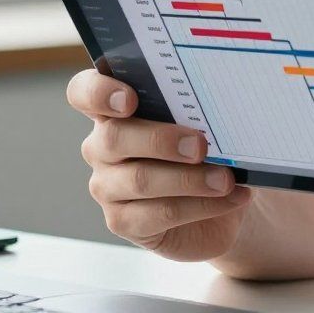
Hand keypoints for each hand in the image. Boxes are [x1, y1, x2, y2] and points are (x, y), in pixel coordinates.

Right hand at [67, 68, 252, 260]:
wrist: (226, 195)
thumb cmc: (212, 143)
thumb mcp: (208, 119)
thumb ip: (200, 104)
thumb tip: (222, 93)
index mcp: (117, 107)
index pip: (84, 92)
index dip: (98, 92)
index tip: (128, 99)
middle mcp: (103, 145)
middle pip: (114, 137)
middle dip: (161, 140)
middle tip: (201, 146)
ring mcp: (109, 185)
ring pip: (139, 179)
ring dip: (190, 179)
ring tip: (227, 178)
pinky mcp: (124, 221)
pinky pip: (157, 214)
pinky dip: (199, 204)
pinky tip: (229, 197)